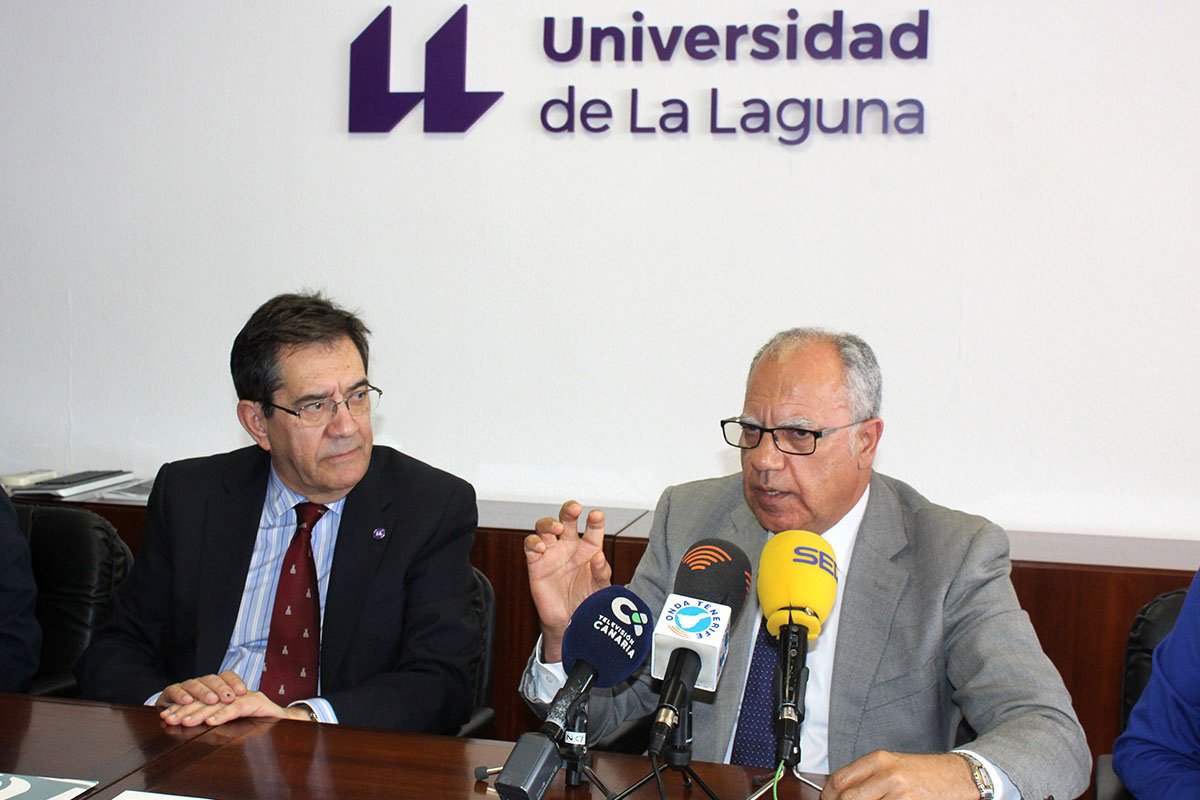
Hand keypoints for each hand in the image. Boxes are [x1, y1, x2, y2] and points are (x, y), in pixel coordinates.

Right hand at [157, 670, 247, 713]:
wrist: (172, 711)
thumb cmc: (204, 713)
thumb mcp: (221, 710)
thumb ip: (239, 709)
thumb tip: (265, 713)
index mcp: (215, 684)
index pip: (227, 676)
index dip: (235, 682)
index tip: (243, 692)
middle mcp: (202, 683)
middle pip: (212, 680)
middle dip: (220, 688)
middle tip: (227, 698)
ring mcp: (186, 686)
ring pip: (195, 684)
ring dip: (203, 692)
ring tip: (211, 701)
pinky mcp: (170, 692)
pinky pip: (174, 690)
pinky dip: (180, 695)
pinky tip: (186, 702)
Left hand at [160, 689, 310, 726]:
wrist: (289, 722)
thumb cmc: (260, 724)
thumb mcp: (234, 724)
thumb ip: (216, 721)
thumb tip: (187, 726)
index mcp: (227, 697)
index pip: (202, 699)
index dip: (184, 707)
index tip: (166, 716)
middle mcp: (236, 693)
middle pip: (207, 699)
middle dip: (186, 709)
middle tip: (169, 718)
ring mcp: (247, 695)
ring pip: (220, 702)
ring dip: (200, 712)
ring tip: (184, 721)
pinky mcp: (258, 702)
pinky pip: (238, 707)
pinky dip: (224, 714)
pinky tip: (211, 721)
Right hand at [524, 500, 611, 661]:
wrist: (569, 621)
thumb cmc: (587, 601)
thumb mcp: (601, 588)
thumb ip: (602, 573)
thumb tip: (599, 558)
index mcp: (589, 549)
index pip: (593, 528)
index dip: (595, 520)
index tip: (597, 516)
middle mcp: (570, 547)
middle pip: (567, 519)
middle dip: (569, 510)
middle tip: (574, 508)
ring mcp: (552, 553)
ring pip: (545, 527)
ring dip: (549, 523)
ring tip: (557, 528)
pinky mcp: (536, 563)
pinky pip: (530, 546)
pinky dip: (533, 542)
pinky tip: (541, 547)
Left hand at [821, 751, 978, 799]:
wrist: (958, 776)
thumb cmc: (924, 773)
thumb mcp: (892, 767)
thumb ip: (867, 778)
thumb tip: (840, 793)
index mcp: (878, 759)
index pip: (839, 779)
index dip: (829, 796)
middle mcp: (887, 774)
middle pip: (848, 798)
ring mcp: (900, 792)